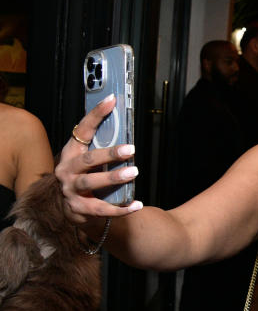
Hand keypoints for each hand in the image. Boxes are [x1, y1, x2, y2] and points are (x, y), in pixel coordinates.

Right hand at [54, 94, 142, 225]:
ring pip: (91, 182)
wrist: (73, 209)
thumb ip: (102, 148)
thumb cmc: (86, 177)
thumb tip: (126, 129)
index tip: (111, 101)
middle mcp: (67, 170)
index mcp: (71, 152)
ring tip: (133, 172)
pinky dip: (120, 207)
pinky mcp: (78, 209)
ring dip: (113, 177)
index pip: (83, 130)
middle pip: (87, 160)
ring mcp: (70, 190)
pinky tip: (137, 204)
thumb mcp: (90, 161)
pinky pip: (101, 209)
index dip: (96, 115)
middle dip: (109, 154)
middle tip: (130, 149)